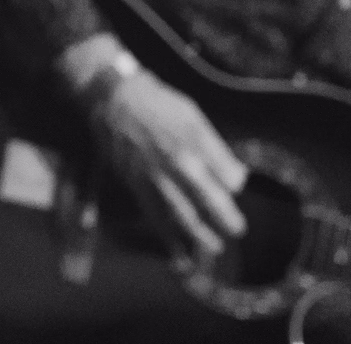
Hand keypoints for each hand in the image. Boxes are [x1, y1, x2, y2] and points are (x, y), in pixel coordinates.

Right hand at [76, 49, 248, 263]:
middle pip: (211, 200)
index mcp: (196, 142)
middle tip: (237, 229)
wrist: (114, 100)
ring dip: (202, 235)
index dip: (235, 184)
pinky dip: (168, 237)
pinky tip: (179, 251)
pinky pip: (156, 217)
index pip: (229, 177)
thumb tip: (235, 175)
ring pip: (184, 216)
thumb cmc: (157, 103)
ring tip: (215, 246)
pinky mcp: (137, 185)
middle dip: (227, 219)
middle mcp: (179, 163)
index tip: (235, 186)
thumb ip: (214, 147)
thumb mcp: (192, 115)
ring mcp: (157, 177)